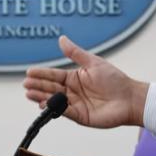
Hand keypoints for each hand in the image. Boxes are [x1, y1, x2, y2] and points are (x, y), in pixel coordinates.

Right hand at [23, 35, 147, 127]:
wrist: (129, 98)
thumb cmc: (114, 79)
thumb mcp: (93, 63)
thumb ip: (76, 53)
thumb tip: (61, 39)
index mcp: (75, 78)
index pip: (54, 75)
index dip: (42, 74)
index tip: (29, 72)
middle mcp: (72, 91)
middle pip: (51, 88)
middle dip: (38, 85)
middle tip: (26, 83)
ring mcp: (74, 104)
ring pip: (54, 100)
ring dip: (41, 97)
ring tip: (29, 93)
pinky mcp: (79, 116)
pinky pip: (64, 111)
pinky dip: (53, 108)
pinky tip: (43, 103)